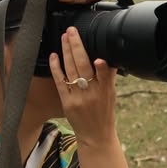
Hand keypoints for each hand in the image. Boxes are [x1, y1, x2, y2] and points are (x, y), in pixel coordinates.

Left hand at [49, 27, 118, 147]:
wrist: (96, 136)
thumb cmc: (105, 113)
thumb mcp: (112, 95)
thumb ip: (108, 76)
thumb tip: (107, 57)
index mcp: (106, 91)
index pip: (104, 74)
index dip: (102, 66)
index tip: (99, 56)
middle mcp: (92, 93)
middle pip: (84, 67)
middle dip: (77, 47)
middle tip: (72, 31)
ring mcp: (78, 97)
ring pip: (71, 70)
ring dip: (66, 51)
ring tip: (64, 37)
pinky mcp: (66, 101)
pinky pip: (60, 81)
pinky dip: (56, 67)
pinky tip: (54, 55)